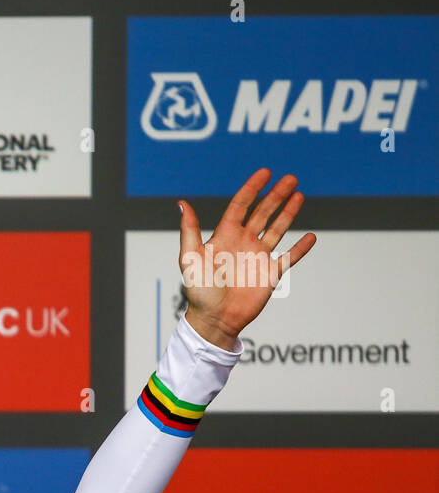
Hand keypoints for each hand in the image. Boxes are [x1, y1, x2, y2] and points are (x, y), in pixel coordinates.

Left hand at [178, 168, 316, 350]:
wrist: (213, 320)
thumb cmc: (198, 291)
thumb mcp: (190, 258)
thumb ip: (189, 231)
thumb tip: (182, 203)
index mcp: (225, 236)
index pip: (241, 205)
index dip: (252, 188)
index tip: (265, 172)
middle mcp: (243, 243)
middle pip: (263, 213)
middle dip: (276, 195)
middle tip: (291, 178)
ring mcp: (257, 257)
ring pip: (277, 229)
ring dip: (288, 213)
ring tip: (299, 194)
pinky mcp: (269, 274)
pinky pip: (289, 258)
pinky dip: (300, 248)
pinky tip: (311, 236)